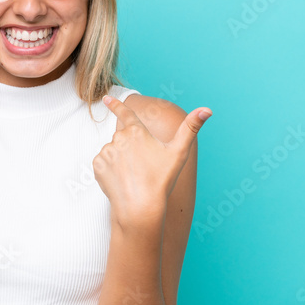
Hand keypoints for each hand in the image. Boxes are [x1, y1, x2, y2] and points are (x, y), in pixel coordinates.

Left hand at [93, 95, 211, 221]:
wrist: (140, 207)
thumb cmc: (161, 179)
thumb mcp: (179, 152)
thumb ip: (191, 128)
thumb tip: (207, 109)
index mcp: (137, 131)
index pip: (125, 113)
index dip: (115, 105)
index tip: (106, 98)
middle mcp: (118, 138)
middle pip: (123, 139)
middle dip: (131, 149)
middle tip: (142, 167)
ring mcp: (106, 152)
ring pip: (113, 152)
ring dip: (120, 160)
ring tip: (133, 175)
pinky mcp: (97, 166)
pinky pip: (103, 164)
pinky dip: (110, 171)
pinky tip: (121, 180)